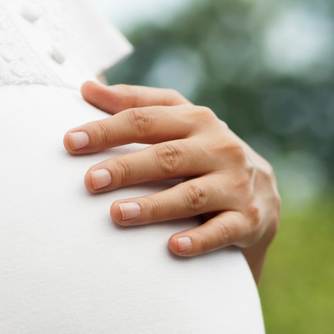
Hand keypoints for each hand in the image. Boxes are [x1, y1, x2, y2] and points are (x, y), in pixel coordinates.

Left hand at [64, 82, 280, 272]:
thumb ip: (135, 105)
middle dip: (126, 167)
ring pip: (191, 194)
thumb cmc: (204, 153)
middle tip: (91, 181)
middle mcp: (219, 147)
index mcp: (195, 119)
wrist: (262, 196)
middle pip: (167, 155)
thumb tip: (87, 86)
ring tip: (118, 214)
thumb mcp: (177, 124)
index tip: (71, 142)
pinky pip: (222, 231)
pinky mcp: (247, 219)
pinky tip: (174, 247)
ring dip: (154, 206)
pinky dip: (199, 239)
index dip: (107, 129)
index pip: (145, 119)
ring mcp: (235, 184)